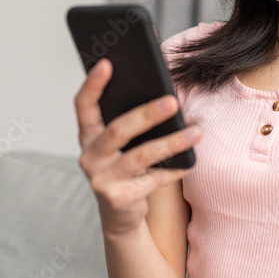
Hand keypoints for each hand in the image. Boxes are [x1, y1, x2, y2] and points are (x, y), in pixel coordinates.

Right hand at [74, 57, 201, 237]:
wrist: (120, 214)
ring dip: (170, 142)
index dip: (92, 85)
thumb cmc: (126, 167)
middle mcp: (89, 156)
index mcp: (88, 135)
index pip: (83, 106)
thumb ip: (130, 122)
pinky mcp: (118, 198)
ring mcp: (101, 179)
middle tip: (172, 102)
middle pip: (117, 130)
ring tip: (195, 132)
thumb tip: (162, 93)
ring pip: (140, 156)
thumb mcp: (123, 144)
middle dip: (146, 114)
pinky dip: (173, 169)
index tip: (107, 63)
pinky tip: (190, 162)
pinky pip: (152, 179)